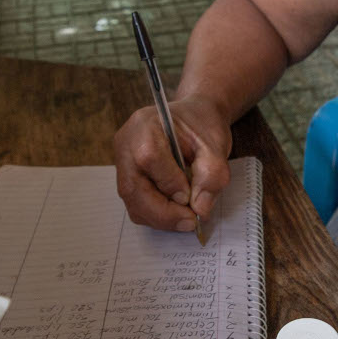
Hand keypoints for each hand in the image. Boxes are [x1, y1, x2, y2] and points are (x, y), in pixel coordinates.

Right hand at [113, 95, 231, 231]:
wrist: (193, 117)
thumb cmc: (202, 125)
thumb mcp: (216, 146)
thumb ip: (212, 175)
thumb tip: (199, 209)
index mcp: (146, 124)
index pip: (149, 158)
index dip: (169, 183)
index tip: (191, 197)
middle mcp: (126, 142)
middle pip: (133, 187)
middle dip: (163, 212)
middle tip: (190, 222)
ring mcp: (121, 160)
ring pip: (132, 201)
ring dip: (160, 217)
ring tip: (186, 217)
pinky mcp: (125, 176)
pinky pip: (135, 203)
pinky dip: (156, 213)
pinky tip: (175, 210)